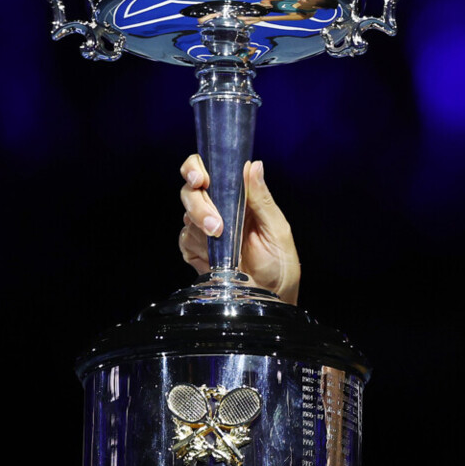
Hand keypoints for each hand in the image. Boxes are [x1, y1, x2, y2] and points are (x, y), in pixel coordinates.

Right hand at [178, 155, 301, 302]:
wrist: (269, 300)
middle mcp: (220, 209)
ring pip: (187, 214)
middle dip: (198, 204)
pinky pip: (184, 239)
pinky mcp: (196, 250)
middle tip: (215, 224)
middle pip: (192, 190)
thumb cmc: (280, 264)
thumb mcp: (277, 230)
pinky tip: (210, 256)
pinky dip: (195, 245)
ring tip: (218, 239)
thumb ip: (262, 199)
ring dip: (199, 224)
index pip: (212, 170)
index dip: (198, 168)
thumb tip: (254, 165)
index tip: (200, 179)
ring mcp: (205, 229)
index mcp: (241, 197)